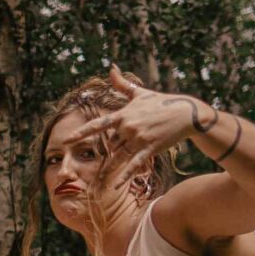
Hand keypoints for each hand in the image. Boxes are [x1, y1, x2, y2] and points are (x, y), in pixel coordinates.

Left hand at [59, 65, 201, 193]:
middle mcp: (129, 127)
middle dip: (111, 149)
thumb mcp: (140, 93)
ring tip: (99, 182)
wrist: (186, 113)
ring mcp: (139, 138)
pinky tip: (114, 187)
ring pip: (119, 156)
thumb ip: (122, 85)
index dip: (82, 132)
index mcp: (124, 114)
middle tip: (114, 153)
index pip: (99, 124)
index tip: (67, 140)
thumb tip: (111, 68)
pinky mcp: (150, 148)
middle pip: (111, 144)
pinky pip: (134, 165)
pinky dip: (124, 176)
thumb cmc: (162, 102)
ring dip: (110, 168)